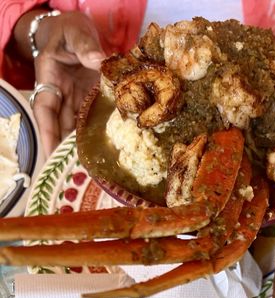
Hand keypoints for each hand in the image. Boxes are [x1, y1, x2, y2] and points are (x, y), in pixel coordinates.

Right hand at [31, 12, 104, 154]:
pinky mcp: (94, 99)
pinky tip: (109, 147)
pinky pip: (95, 119)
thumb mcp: (74, 33)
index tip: (51, 153)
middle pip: (62, 126)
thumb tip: (99, 62)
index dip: (48, 133)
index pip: (46, 111)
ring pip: (78, 127)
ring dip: (84, 146)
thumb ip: (85, 47)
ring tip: (93, 167)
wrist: (78, 31)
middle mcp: (63, 95)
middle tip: (75, 172)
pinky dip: (99, 133)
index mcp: (50, 79)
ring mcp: (79, 99)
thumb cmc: (69, 30)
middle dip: (67, 149)